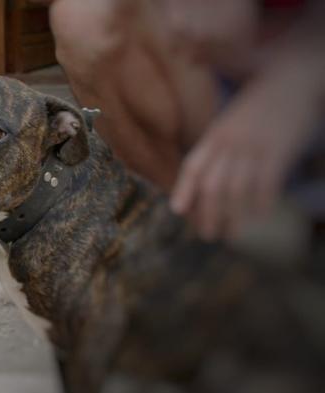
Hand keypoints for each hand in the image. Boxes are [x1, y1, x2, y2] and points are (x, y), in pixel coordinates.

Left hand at [170, 67, 317, 240]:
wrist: (294, 77)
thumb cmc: (260, 102)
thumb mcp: (232, 119)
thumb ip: (217, 143)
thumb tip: (204, 171)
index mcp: (215, 134)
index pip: (193, 166)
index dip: (183, 189)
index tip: (177, 211)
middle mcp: (231, 142)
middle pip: (212, 184)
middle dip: (207, 213)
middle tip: (206, 235)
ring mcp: (254, 146)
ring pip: (237, 190)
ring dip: (233, 217)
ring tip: (231, 235)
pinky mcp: (279, 150)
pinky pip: (266, 183)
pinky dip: (261, 202)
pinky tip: (259, 215)